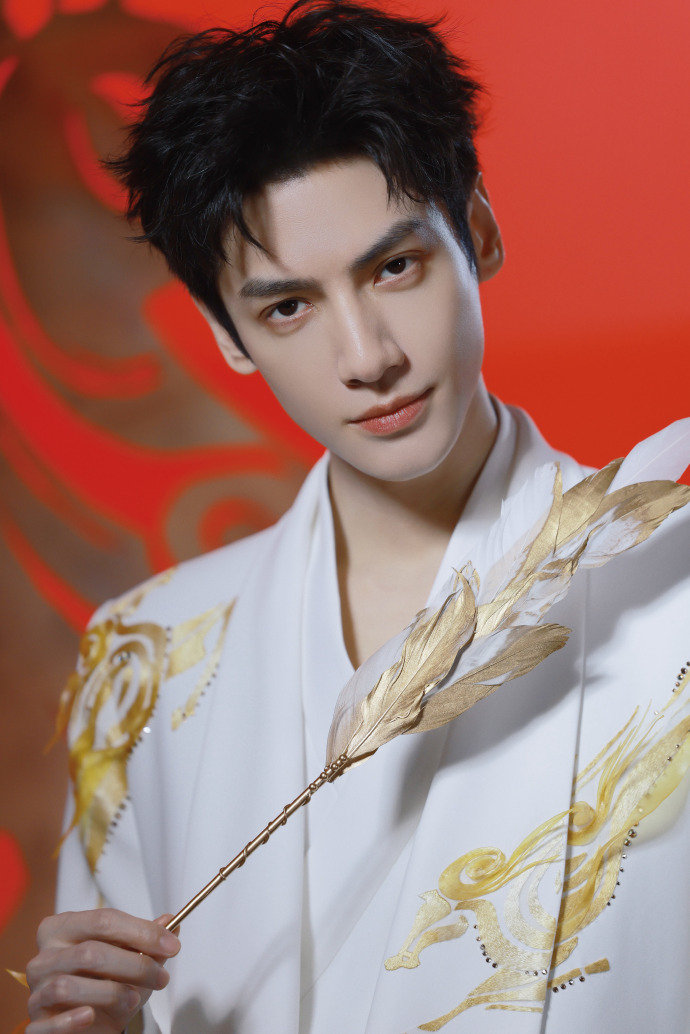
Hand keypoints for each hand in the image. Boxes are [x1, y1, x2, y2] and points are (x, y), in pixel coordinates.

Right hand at [25, 908, 179, 1032]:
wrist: (88, 1022)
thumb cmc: (106, 983)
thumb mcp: (129, 960)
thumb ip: (146, 940)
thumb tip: (170, 922)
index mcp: (63, 927)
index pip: (103, 920)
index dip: (141, 931)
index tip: (172, 945)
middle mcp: (44, 956)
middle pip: (90, 952)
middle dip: (134, 965)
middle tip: (160, 977)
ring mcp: (36, 990)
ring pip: (68, 986)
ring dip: (110, 993)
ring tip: (135, 999)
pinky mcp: (35, 1022)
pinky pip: (47, 1023)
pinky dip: (71, 1020)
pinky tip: (90, 1016)